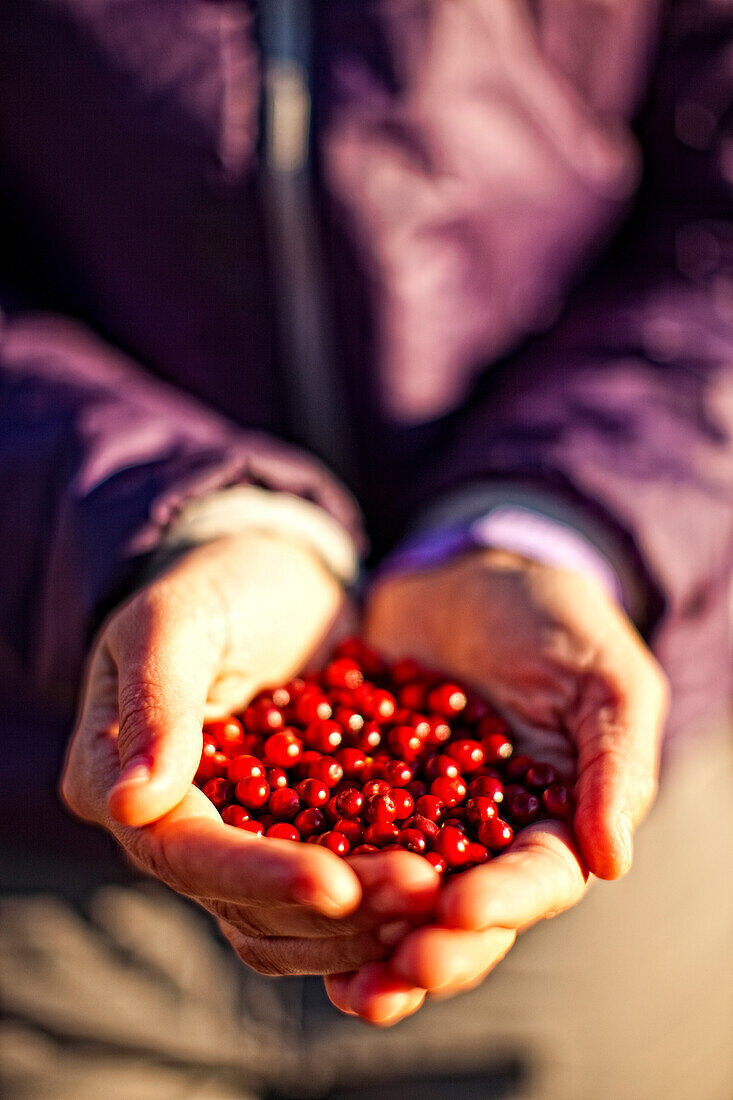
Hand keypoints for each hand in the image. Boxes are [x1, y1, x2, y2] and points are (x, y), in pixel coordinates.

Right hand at [61, 531, 440, 974]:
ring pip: (290, 918)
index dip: (261, 876)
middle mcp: (167, 826)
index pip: (185, 851)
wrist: (277, 575)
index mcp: (114, 777)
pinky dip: (379, 898)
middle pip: (243, 902)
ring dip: (364, 920)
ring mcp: (233, 836)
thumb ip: (158, 700)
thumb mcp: (178, 617)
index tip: (338, 886)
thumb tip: (131, 803)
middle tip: (419, 893)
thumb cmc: (220, 580)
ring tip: (438, 896)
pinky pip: (333, 888)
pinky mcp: (291, 834)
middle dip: (332, 908)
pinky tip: (441, 885)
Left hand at [325, 548, 667, 1022]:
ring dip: (367, 942)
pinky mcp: (357, 789)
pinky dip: (312, 871)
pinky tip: (280, 896)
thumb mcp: (603, 680)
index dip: (500, 904)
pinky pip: (333, 837)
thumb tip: (611, 861)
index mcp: (552, 823)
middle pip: (459, 914)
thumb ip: (614, 763)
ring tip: (341, 981)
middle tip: (391, 971)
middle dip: (428, 949)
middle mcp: (481, 839)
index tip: (457, 911)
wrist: (472, 573)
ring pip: (393, 898)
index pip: (534, 881)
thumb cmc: (558, 621)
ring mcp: (415, 819)